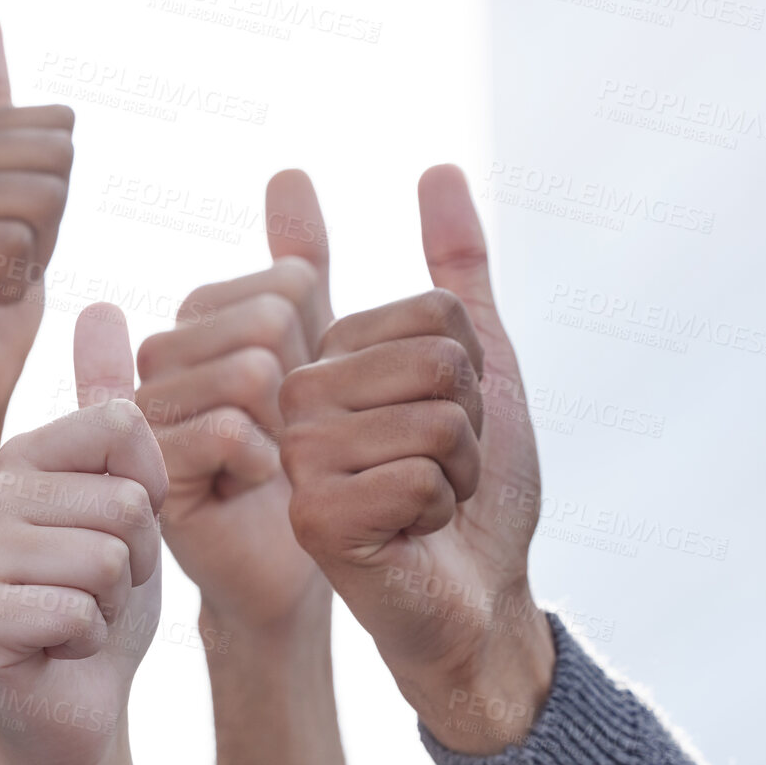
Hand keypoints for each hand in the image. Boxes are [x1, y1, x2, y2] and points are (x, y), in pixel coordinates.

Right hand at [0, 10, 75, 437]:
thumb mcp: (17, 203)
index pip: (51, 131)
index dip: (56, 199)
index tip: (10, 245)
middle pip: (50, 162)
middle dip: (49, 231)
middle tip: (0, 275)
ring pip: (35, 203)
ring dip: (31, 264)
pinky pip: (11, 244)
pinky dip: (12, 290)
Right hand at [0, 304, 166, 764]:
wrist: (76, 704)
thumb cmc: (103, 598)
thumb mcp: (127, 496)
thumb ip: (113, 410)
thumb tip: (101, 304)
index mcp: (23, 454)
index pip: (127, 428)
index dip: (152, 494)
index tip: (121, 530)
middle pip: (126, 500)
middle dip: (138, 558)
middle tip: (100, 587)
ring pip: (109, 556)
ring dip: (115, 602)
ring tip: (80, 612)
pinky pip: (78, 609)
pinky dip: (89, 640)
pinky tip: (58, 648)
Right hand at [135, 170, 334, 629]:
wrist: (287, 585)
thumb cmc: (307, 476)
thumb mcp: (311, 359)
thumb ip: (298, 267)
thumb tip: (288, 173)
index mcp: (192, 329)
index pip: (282, 285)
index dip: (317, 344)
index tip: (301, 400)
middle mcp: (156, 362)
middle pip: (265, 322)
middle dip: (305, 390)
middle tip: (288, 442)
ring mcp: (143, 415)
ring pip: (248, 372)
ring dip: (288, 434)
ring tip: (270, 469)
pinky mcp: (145, 472)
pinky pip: (226, 429)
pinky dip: (261, 464)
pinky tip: (252, 490)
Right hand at [279, 165, 553, 754]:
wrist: (475, 595)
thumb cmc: (472, 490)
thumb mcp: (475, 365)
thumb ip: (454, 270)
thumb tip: (439, 169)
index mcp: (316, 354)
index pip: (426, 311)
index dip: (463, 368)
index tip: (436, 418)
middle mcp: (290, 399)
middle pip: (430, 358)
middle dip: (467, 421)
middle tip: (435, 469)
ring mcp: (294, 458)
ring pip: (430, 415)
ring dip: (460, 468)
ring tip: (424, 501)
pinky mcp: (311, 516)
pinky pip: (417, 475)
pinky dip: (440, 509)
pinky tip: (409, 537)